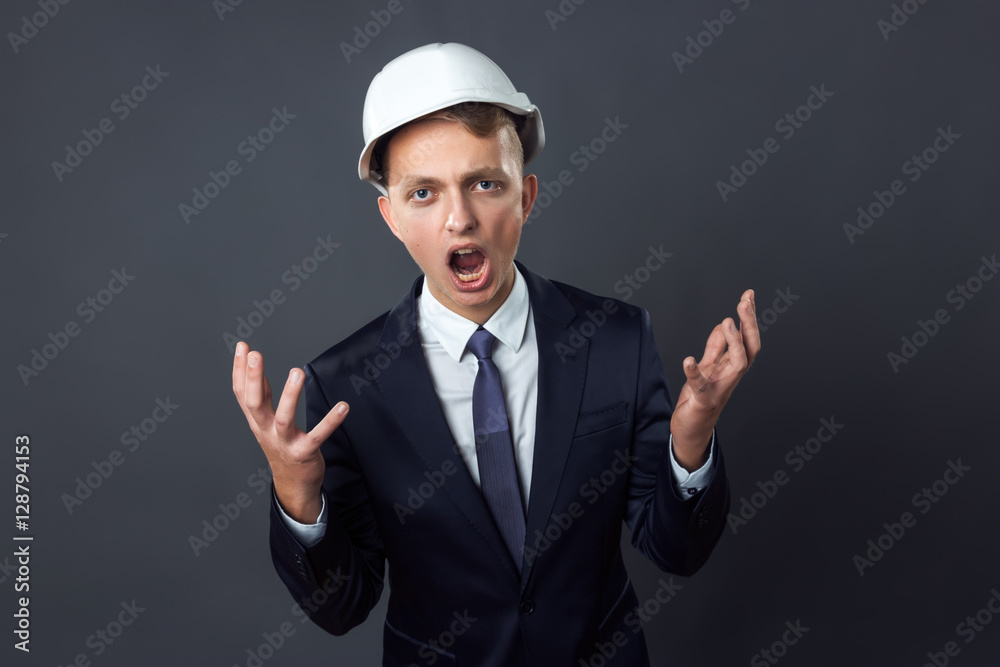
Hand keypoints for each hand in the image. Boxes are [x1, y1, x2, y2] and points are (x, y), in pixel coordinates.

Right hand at [231, 341, 348, 522]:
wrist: (293, 485)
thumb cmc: (281, 446)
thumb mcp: (266, 421)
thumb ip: (262, 395)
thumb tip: (253, 365)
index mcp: (256, 421)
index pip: (242, 394)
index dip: (239, 371)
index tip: (242, 346)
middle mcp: (266, 431)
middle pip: (254, 404)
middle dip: (253, 380)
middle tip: (256, 355)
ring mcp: (285, 443)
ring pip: (284, 419)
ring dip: (289, 396)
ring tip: (297, 372)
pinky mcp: (305, 452)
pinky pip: (318, 436)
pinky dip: (330, 421)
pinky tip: (343, 406)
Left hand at [671, 289, 759, 469]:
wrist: (691, 429)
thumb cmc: (701, 398)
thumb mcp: (708, 367)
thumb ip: (716, 348)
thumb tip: (723, 325)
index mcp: (731, 366)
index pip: (747, 338)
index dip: (749, 317)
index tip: (748, 295)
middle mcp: (731, 376)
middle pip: (750, 348)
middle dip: (749, 324)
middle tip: (744, 303)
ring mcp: (719, 388)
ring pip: (738, 364)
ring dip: (734, 342)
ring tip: (727, 322)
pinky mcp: (703, 400)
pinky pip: (701, 385)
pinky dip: (694, 372)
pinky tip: (687, 360)